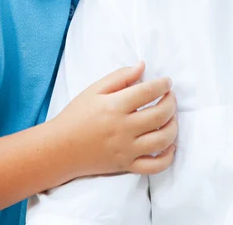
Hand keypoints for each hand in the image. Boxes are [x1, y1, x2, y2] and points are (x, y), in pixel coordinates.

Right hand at [51, 62, 176, 177]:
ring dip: (173, 126)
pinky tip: (170, 145)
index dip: (163, 85)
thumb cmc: (76, 115)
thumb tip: (142, 66)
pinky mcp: (126, 166)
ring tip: (171, 117)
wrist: (59, 149)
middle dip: (171, 102)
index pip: (148, 92)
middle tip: (170, 96)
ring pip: (162, 140)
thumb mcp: (95, 90)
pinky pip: (154, 167)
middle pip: (160, 115)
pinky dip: (168, 157)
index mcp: (115, 106)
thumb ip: (120, 76)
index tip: (167, 82)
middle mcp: (123, 129)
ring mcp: (126, 150)